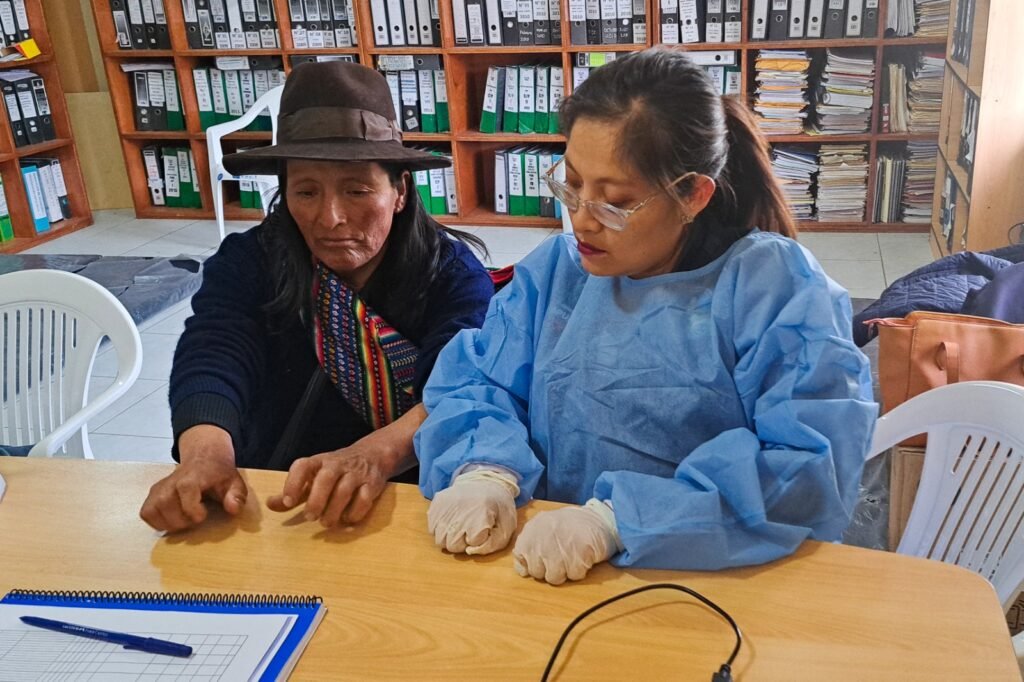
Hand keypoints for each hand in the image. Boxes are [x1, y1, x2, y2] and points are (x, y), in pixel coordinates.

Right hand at [140, 425, 245, 531]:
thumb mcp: (234, 481)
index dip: (192, 510)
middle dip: (181, 521)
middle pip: (165, 505)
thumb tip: (233, 509)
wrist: (203, 456)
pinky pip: (146, 513)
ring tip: (184, 521)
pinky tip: (173, 519)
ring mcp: (159, 487)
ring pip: (152, 510)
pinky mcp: (152, 494)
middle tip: (195, 520)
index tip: (202, 516)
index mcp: (192, 477)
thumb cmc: (218, 472)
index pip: (185, 492)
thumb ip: (237, 495)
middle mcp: (171, 481)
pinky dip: (157, 521)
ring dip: (168, 523)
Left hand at [265, 444, 392, 525]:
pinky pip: (364, 499)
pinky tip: (347, 519)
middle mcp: (337, 464)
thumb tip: (269, 504)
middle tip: (310, 517)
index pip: (303, 466)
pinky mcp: (372, 484)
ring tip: (327, 523)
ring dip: (334, 510)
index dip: (293, 483)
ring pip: (344, 490)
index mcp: (318, 461)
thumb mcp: (314, 476)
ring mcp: (356, 473)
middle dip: (316, 500)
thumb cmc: (336, 470)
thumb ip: (294, 491)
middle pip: (325, 478)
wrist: (372, 455)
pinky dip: (355, 513)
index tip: (288, 502)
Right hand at [428, 469, 519, 554]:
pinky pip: (432, 528)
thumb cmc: (498, 506)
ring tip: (460, 528)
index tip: (484, 529)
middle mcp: (460, 511)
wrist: (486, 481)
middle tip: (470, 531)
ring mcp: (445, 507)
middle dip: (462, 544)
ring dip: (449, 538)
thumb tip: (470, 551)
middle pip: (452, 545)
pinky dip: (440, 529)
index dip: (479, 540)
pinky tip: (452, 521)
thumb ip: (493, 544)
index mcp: (481, 515)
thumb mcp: (507, 526)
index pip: (472, 543)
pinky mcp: (436, 504)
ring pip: (439, 540)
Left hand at [512, 499, 621, 584]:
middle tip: (561, 556)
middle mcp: (542, 539)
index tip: (543, 558)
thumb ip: (529, 546)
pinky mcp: (578, 555)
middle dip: (549, 569)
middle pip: (536, 572)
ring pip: (554, 578)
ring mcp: (559, 547)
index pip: (520, 557)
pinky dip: (580, 570)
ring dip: (565, 571)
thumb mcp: (544, 529)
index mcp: (532, 530)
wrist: (599, 519)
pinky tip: (582, 556)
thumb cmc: (570, 526)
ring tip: (572, 556)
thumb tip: (521, 570)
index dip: (532, 563)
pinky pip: (573, 576)